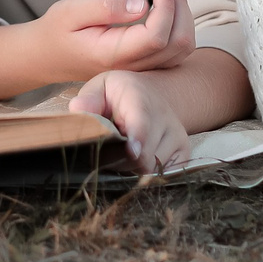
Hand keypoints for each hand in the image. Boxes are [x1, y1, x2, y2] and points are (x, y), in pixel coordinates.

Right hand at [39, 0, 197, 79]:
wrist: (46, 57)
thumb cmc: (57, 30)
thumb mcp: (72, 10)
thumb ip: (106, 7)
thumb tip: (143, 5)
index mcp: (113, 55)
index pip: (156, 36)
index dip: (168, 7)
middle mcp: (131, 69)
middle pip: (177, 45)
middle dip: (180, 9)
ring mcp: (139, 72)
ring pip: (181, 51)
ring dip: (184, 19)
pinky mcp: (142, 68)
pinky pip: (174, 54)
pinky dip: (180, 30)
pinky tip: (167, 11)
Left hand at [71, 69, 189, 173]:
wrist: (153, 94)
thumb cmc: (119, 94)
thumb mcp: (100, 88)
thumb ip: (89, 99)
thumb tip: (77, 110)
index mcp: (139, 98)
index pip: (142, 121)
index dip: (137, 138)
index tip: (131, 151)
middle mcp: (164, 116)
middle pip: (144, 154)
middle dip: (119, 161)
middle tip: (104, 154)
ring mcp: (177, 134)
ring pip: (153, 167)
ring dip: (132, 168)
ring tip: (122, 152)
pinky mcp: (184, 151)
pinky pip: (165, 173)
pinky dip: (149, 173)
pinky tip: (139, 159)